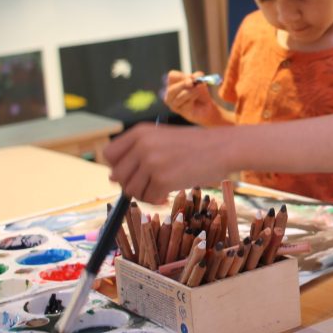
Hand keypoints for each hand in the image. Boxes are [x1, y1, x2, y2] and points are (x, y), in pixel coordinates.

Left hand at [104, 123, 229, 203]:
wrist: (224, 148)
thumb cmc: (196, 145)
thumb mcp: (163, 138)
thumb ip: (140, 150)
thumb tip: (113, 177)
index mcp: (140, 132)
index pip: (108, 155)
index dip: (117, 167)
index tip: (131, 173)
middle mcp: (142, 146)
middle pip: (117, 176)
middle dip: (131, 184)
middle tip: (148, 185)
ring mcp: (152, 163)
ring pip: (131, 190)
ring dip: (144, 194)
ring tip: (160, 189)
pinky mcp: (163, 180)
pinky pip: (148, 198)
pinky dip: (157, 200)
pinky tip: (168, 194)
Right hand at [163, 70, 224, 125]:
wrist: (206, 107)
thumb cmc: (200, 93)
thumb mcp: (200, 82)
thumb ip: (198, 77)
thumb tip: (194, 77)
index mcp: (173, 84)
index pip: (172, 76)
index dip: (182, 76)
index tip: (191, 78)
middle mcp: (170, 94)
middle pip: (172, 89)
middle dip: (183, 85)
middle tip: (192, 83)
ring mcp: (173, 104)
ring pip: (179, 97)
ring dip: (191, 92)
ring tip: (197, 92)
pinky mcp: (180, 111)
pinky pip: (186, 104)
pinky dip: (193, 99)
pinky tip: (196, 100)